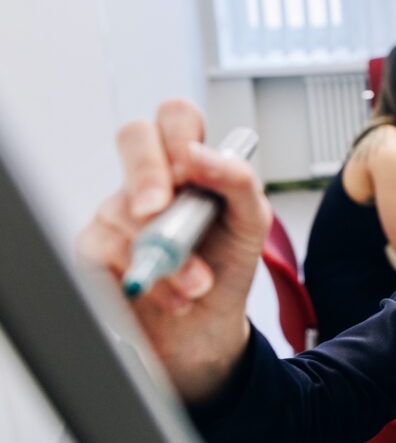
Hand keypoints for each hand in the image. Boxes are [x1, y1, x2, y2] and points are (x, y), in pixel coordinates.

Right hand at [76, 100, 271, 402]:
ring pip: (121, 207)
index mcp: (191, 163)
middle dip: (146, 173)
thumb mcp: (252, 222)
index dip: (179, 133)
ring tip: (197, 285)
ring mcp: (119, 210)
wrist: (209, 324)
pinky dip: (147, 280)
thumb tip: (202, 154)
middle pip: (132, 137)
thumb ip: (238, 181)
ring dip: (165, 254)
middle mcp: (151, 178)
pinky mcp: (97, 249)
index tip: (192, 166)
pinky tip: (174, 299)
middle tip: (157, 210)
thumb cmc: (227, 264)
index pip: (176, 118)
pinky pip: (102, 251)